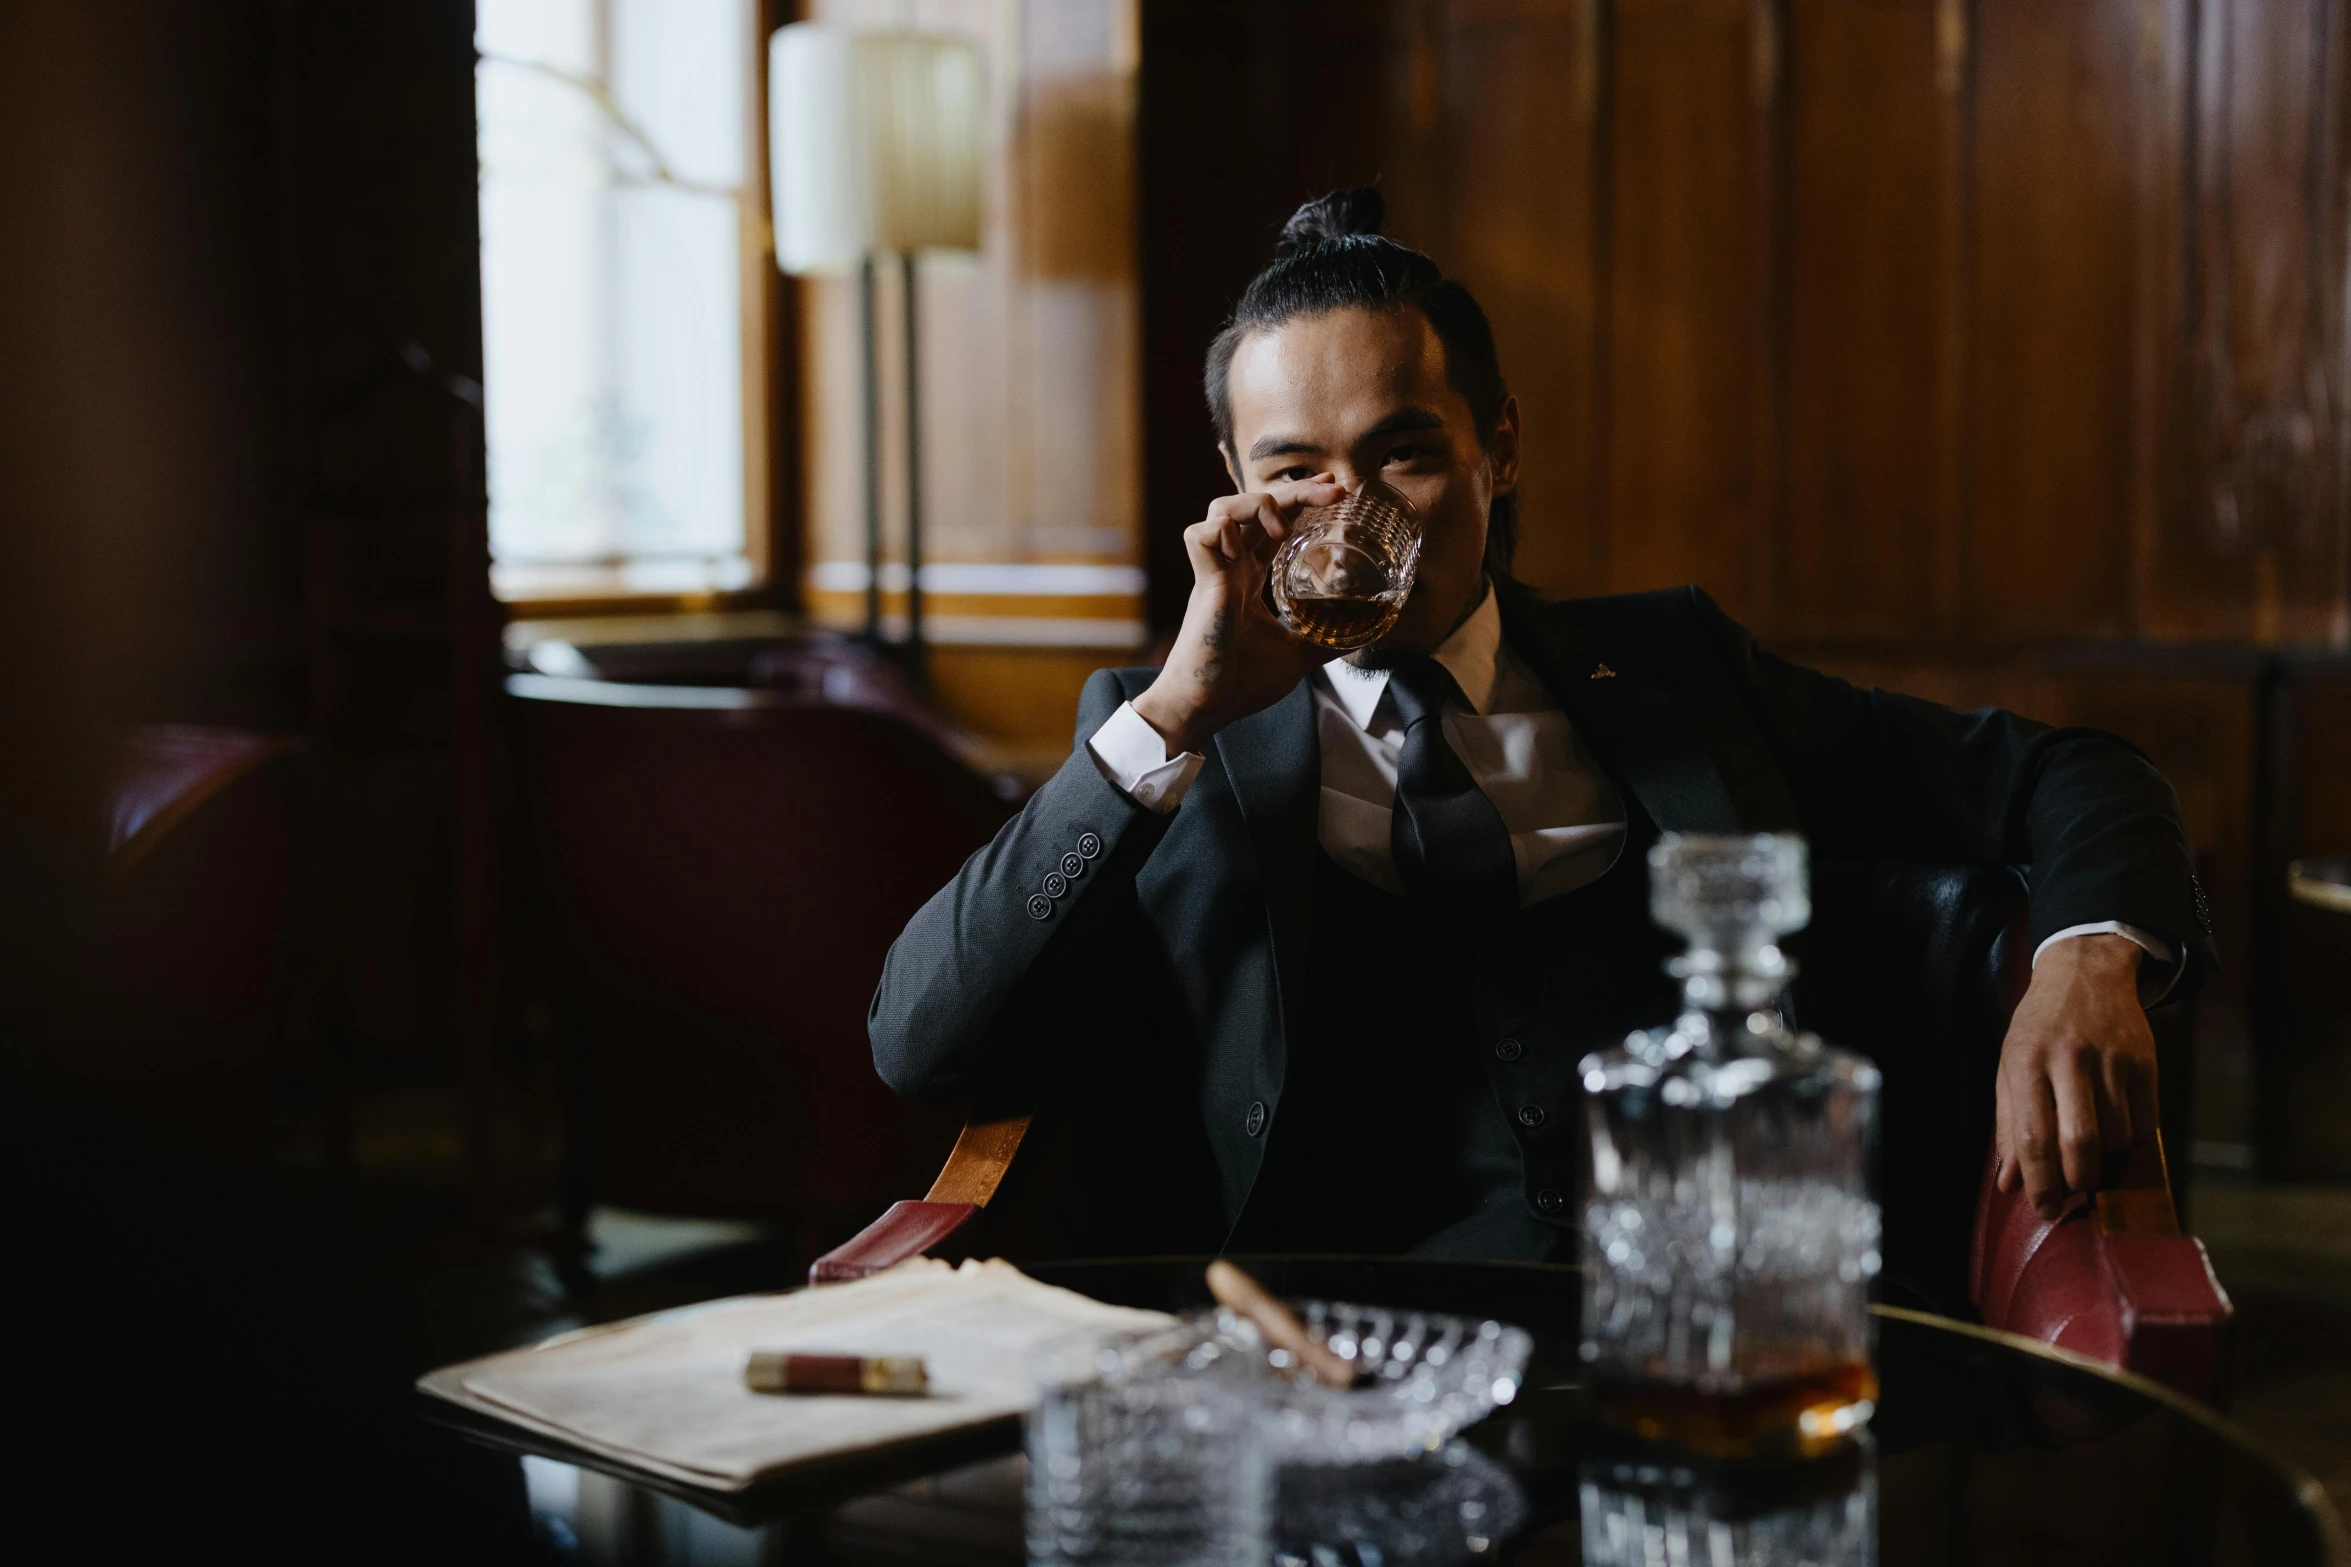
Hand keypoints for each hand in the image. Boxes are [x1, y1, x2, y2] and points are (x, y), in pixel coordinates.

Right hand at [1131, 479, 1338, 754]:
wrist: (1204, 708)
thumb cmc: (1238, 683)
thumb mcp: (1296, 657)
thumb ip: (1325, 642)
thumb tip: (1365, 636)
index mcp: (1248, 579)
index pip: (1273, 524)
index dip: (1300, 501)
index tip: (1335, 490)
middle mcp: (1230, 568)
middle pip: (1254, 505)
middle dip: (1294, 491)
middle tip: (1333, 488)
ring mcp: (1214, 573)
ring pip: (1221, 507)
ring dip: (1255, 505)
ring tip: (1281, 527)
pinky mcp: (1202, 584)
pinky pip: (1199, 535)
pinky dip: (1220, 530)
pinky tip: (1239, 546)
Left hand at [1993, 933, 2158, 1215]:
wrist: (2085, 973)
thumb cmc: (2038, 1029)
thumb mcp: (2010, 1067)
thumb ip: (2008, 1125)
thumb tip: (2009, 1184)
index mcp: (2026, 1061)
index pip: (2033, 1137)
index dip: (2038, 1183)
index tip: (2043, 1209)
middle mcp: (2069, 1059)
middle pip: (2079, 1143)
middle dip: (2075, 1182)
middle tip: (2068, 1195)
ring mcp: (2111, 1060)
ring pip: (2115, 1139)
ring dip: (2103, 1163)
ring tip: (2087, 1156)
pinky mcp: (2145, 1063)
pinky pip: (2144, 1125)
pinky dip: (2129, 1144)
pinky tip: (2114, 1136)